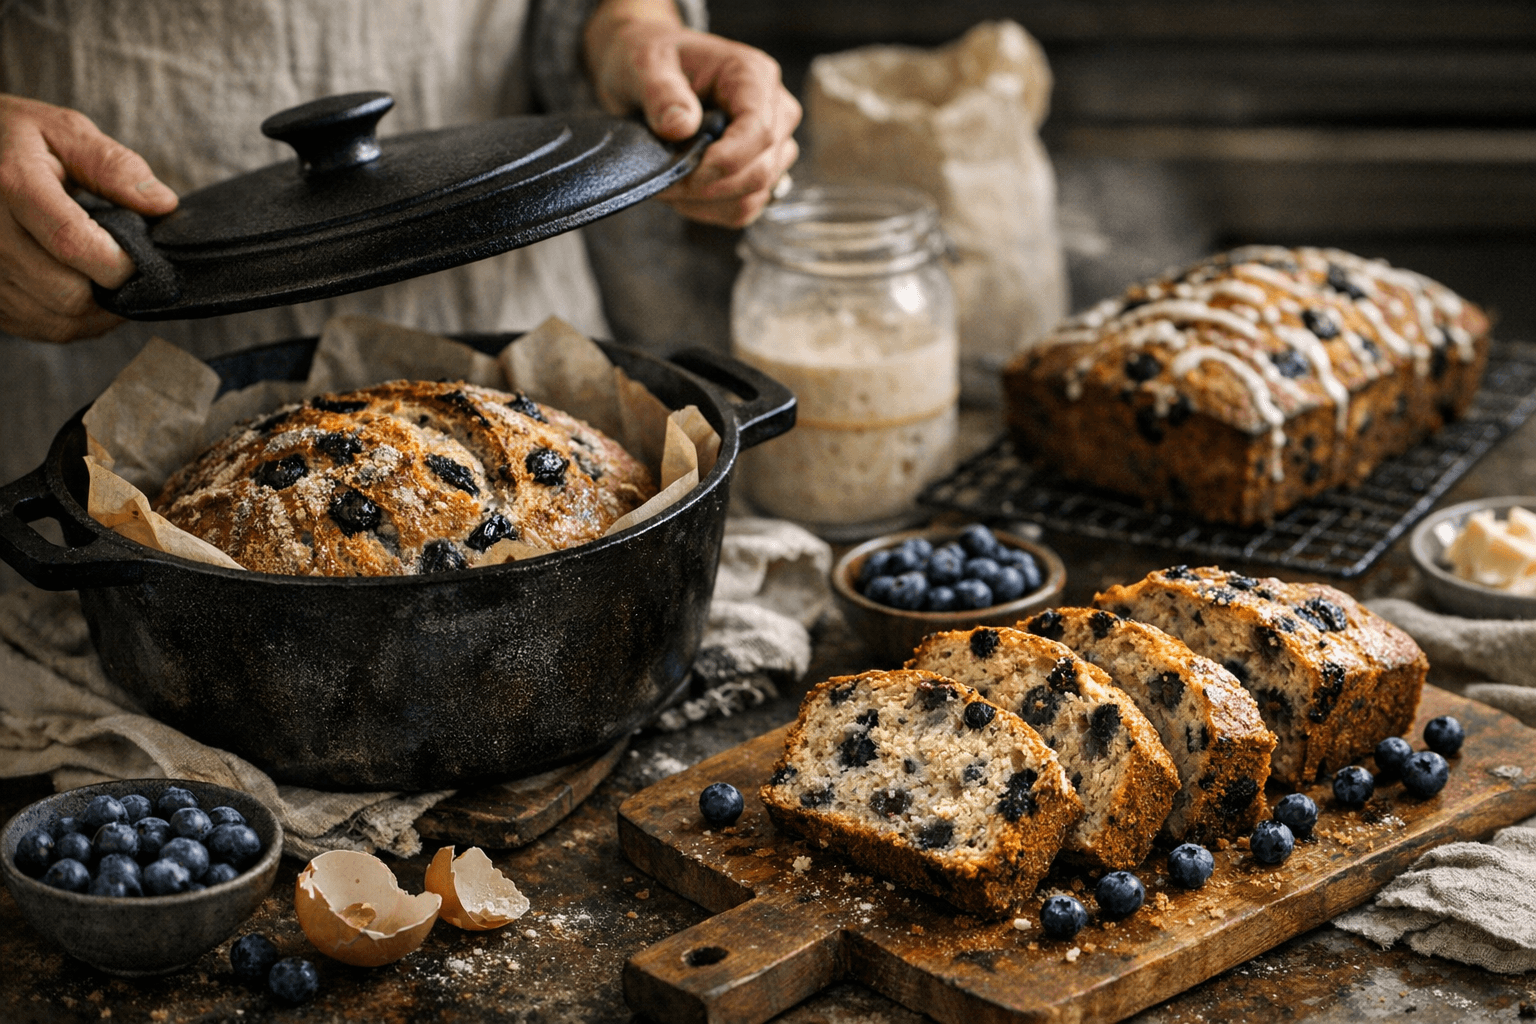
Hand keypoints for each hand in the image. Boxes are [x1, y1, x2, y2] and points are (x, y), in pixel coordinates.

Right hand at [0, 94, 177, 342]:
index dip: (120, 261)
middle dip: (112, 288)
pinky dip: (75, 320)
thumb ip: (112, 166)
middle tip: (128, 266)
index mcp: (12, 184)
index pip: (72, 243)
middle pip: (67, 293)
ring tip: (106, 275)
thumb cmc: (13, 140)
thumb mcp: (62, 131)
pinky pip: (43, 328)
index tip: (142, 255)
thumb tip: (161, 204)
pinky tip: (83, 289)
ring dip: (98, 308)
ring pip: (58, 320)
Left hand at [584, 0, 799, 227]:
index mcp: (754, 76)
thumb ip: (661, 92)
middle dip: (710, 186)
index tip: (686, 173)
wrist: (649, 75)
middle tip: (665, 182)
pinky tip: (684, 192)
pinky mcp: (759, 172)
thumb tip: (681, 127)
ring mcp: (773, 144)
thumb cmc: (651, 63)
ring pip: (755, 195)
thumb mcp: (644, 64)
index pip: (760, 131)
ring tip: (670, 183)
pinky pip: (744, 209)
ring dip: (708, 201)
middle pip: (762, 170)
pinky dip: (711, 209)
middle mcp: (774, 110)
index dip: (726, 161)